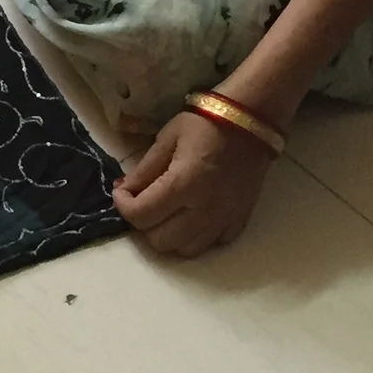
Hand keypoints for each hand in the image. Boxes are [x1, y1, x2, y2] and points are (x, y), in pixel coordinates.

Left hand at [112, 110, 276, 256]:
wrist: (250, 122)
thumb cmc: (204, 125)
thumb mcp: (166, 139)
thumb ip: (143, 170)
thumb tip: (123, 190)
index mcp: (183, 184)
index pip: (141, 215)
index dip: (122, 206)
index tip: (122, 191)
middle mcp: (204, 209)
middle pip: (161, 241)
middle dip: (143, 224)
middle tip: (143, 202)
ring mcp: (224, 219)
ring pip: (185, 250)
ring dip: (168, 235)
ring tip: (166, 213)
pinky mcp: (239, 221)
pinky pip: (211, 245)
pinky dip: (195, 237)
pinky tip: (191, 217)